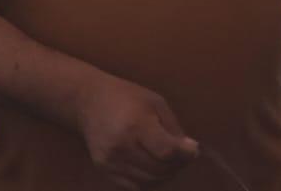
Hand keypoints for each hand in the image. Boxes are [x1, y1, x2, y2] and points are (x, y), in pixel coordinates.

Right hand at [73, 75, 199, 190]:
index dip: (185, 154)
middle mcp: (121, 147)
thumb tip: (190, 151)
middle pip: (160, 170)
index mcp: (136, 126)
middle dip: (178, 165)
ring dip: (165, 174)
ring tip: (169, 160)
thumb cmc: (127, 97)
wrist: (88, 101)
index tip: (192, 149)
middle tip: (183, 155)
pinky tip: (152, 166)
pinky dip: (149, 181)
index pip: (166, 152)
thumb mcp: (156, 103)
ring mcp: (110, 161)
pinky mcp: (104, 169)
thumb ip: (174, 129)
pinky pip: (134, 187)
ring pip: (149, 182)